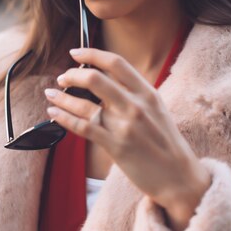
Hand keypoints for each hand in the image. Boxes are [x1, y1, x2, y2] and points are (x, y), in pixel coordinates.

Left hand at [45, 47, 210, 230]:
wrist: (179, 177)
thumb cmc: (166, 143)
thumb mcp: (157, 110)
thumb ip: (135, 94)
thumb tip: (107, 80)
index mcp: (147, 92)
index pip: (116, 63)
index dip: (91, 54)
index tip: (75, 53)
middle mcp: (136, 105)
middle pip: (96, 79)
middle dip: (73, 75)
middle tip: (63, 78)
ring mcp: (125, 126)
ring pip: (85, 104)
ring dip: (62, 97)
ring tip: (51, 94)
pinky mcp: (116, 146)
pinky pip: (83, 127)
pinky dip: (64, 118)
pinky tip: (53, 113)